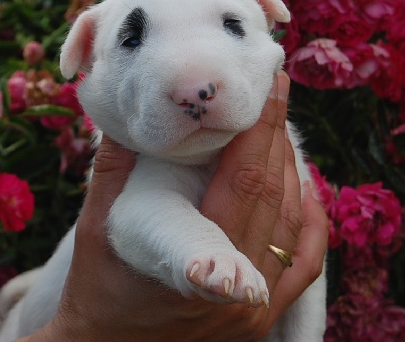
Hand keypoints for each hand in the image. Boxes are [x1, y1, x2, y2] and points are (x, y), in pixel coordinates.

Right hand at [27, 71, 327, 341]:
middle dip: (277, 135)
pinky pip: (305, 264)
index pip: (244, 182)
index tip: (271, 86)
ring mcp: (254, 311)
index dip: (262, 129)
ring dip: (292, 170)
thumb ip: (113, 169)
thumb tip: (126, 111)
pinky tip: (306, 188)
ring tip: (282, 128)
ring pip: (294, 225)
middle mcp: (237, 292)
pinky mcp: (263, 320)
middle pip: (274, 195)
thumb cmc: (96, 291)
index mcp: (193, 265)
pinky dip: (312, 221)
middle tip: (278, 89)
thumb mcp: (92, 229)